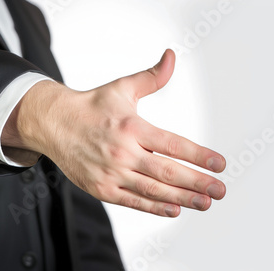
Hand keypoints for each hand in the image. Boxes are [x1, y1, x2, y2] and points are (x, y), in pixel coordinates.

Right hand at [2, 49, 225, 216]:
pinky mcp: (101, 188)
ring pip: (153, 190)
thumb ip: (152, 77)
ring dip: (182, 198)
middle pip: (167, 172)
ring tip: (204, 202)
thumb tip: (172, 57)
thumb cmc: (90, 107)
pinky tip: (174, 209)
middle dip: (198, 183)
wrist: (53, 124)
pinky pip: (132, 201)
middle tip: (219, 190)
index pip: (173, 144)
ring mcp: (112, 172)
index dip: (199, 156)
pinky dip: (154, 207)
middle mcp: (123, 152)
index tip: (219, 164)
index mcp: (131, 127)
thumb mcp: (122, 88)